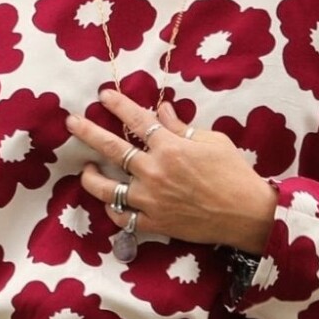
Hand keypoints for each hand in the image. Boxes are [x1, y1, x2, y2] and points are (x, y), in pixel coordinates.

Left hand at [68, 86, 276, 251]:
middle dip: (88, 133)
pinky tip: (109, 201)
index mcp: (170, 147)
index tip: (103, 96)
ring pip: (107, 188)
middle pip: (111, 149)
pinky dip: (113, 209)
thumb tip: (163, 111)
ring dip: (91, 177)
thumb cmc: (234, 174)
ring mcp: (150, 200)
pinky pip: (122, 217)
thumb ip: (182, 127)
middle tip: (72, 123)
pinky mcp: (153, 223)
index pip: (137, 120)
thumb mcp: (212, 141)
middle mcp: (154, 172)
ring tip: (85, 169)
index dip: (118, 105)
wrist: (246, 214)